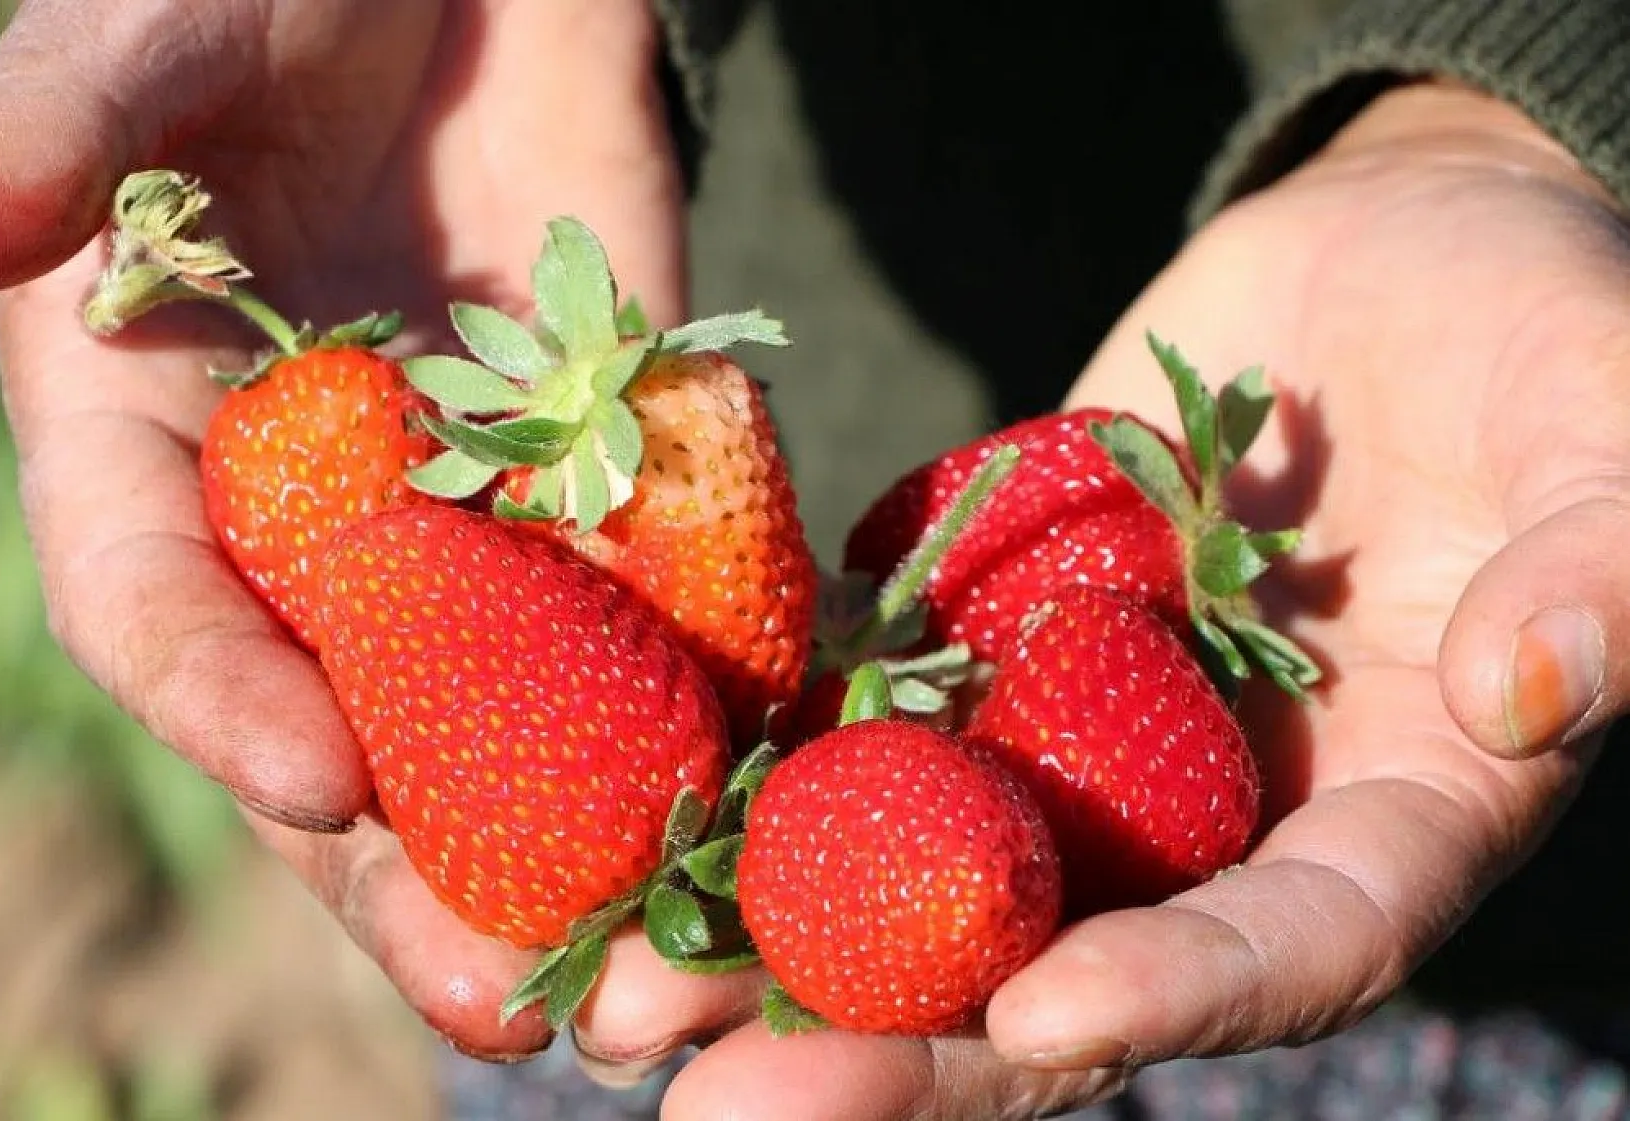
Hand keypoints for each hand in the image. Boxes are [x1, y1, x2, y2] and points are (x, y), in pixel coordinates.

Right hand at [0, 0, 697, 1060]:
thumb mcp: (158, 40)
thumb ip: (61, 138)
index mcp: (158, 452)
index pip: (168, 616)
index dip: (226, 707)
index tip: (316, 785)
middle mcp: (314, 533)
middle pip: (360, 743)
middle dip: (426, 885)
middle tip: (513, 1015)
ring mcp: (477, 531)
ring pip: (524, 736)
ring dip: (597, 868)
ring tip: (675, 986)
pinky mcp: (618, 497)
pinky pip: (669, 629)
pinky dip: (724, 729)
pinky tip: (785, 828)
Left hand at [590, 80, 1629, 1117]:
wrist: (1389, 261)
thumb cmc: (1544, 338)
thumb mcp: (1616, 428)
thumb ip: (1606, 570)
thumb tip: (1540, 687)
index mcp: (1389, 816)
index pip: (1286, 946)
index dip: (1169, 995)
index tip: (1032, 1024)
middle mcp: (1215, 809)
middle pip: (1052, 960)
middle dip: (897, 1044)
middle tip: (721, 1103)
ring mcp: (1086, 730)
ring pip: (919, 868)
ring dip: (774, 939)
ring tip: (621, 996)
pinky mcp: (987, 635)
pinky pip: (867, 712)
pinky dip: (761, 764)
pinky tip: (617, 804)